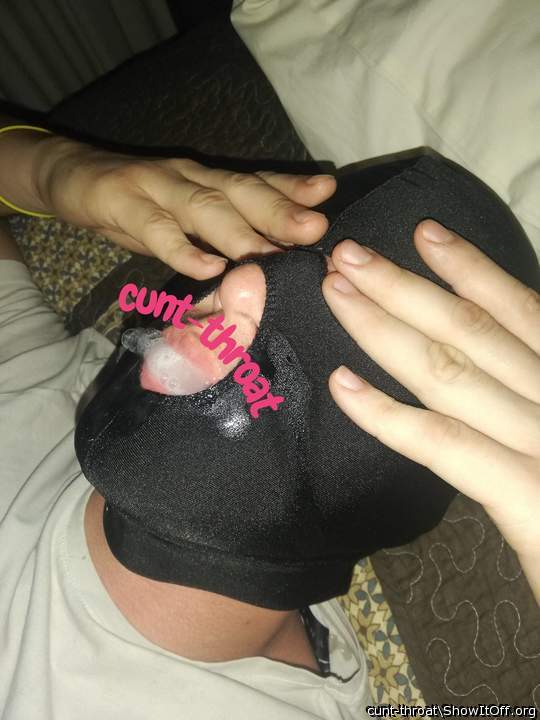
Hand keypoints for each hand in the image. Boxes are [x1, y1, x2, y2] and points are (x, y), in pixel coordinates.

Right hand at [39, 139, 335, 278]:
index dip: (291, 188)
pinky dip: (182, 247)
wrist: (71, 177)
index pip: (255, 182)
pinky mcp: (122, 201)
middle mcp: (191, 177)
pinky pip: (155, 227)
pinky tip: (206, 266)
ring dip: (238, 232)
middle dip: (278, 210)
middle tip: (314, 228)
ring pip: (203, 206)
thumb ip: (220, 229)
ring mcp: (157, 187)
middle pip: (239, 191)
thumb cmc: (138, 203)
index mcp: (209, 181)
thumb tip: (266, 256)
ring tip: (268, 255)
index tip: (327, 194)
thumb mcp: (184, 214)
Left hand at [322, 220, 539, 598]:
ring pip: (452, 372)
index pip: (522, 313)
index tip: (425, 233)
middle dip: (404, 287)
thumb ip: (534, 394)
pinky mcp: (530, 497)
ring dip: (385, 326)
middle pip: (472, 331)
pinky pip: (445, 446)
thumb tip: (498, 366)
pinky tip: (341, 387)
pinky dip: (388, 416)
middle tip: (348, 253)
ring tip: (336, 291)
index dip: (471, 270)